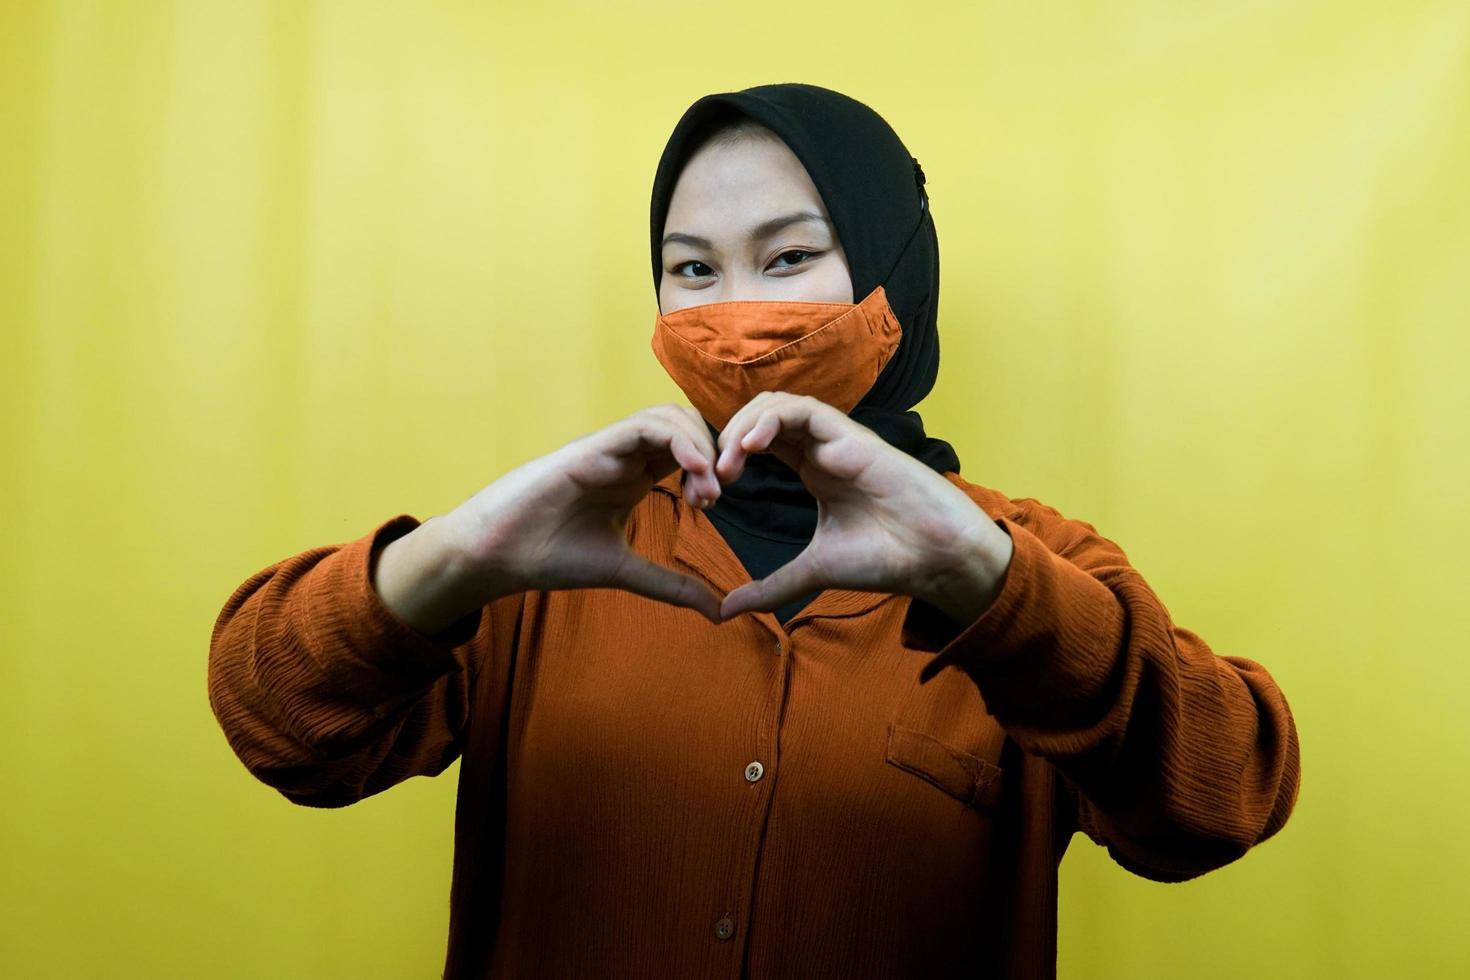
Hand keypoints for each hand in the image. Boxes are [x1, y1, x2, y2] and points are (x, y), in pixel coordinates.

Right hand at [436, 404, 726, 623]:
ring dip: (699, 445)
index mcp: (634, 478)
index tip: (715, 504)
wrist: (500, 554)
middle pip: (685, 424)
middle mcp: (625, 457)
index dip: (711, 468)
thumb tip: (719, 612)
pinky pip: (644, 427)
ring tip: (706, 487)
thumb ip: (671, 586)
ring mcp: (610, 448)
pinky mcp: (594, 447)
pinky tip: (693, 472)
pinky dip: (678, 441)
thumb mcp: (626, 572)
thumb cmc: (552, 556)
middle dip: (712, 451)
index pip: (688, 451)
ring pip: (669, 417)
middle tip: (714, 494)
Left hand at [712, 392, 1013, 624]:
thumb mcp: (812, 571)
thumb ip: (770, 586)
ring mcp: (836, 438)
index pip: (759, 442)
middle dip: (727, 439)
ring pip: (776, 405)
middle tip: (711, 477)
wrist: (930, 557)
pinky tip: (751, 447)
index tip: (708, 494)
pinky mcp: (850, 434)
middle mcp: (822, 448)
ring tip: (728, 463)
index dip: (727, 457)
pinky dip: (770, 420)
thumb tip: (725, 610)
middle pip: (761, 418)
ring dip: (743, 427)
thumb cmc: (884, 557)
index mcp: (813, 469)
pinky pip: (802, 409)